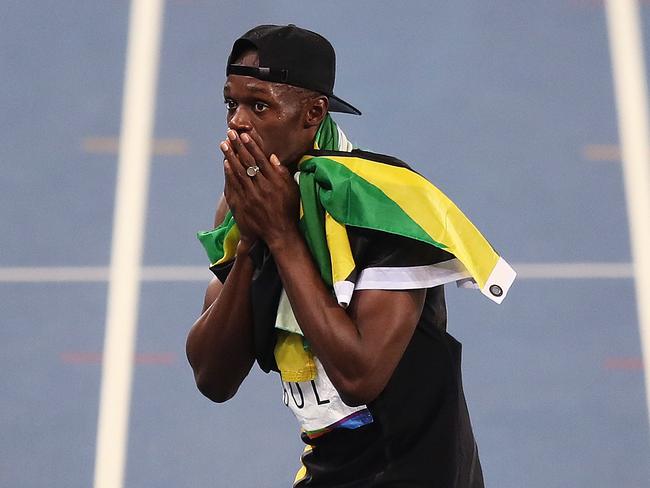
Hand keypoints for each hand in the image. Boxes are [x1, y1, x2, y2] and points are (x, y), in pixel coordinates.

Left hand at [219, 129, 300, 246]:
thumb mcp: (292, 189)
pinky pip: (235, 186)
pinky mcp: (244, 205)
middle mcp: (263, 188)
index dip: (252, 146)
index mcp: (275, 182)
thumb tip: (271, 156)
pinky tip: (225, 163)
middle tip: (230, 134)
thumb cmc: (289, 210)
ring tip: (224, 144)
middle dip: (238, 147)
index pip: (261, 160)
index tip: (245, 135)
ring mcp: (252, 197)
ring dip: (230, 157)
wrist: (280, 233)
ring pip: (239, 172)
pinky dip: (229, 173)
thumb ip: (282, 172)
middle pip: (248, 163)